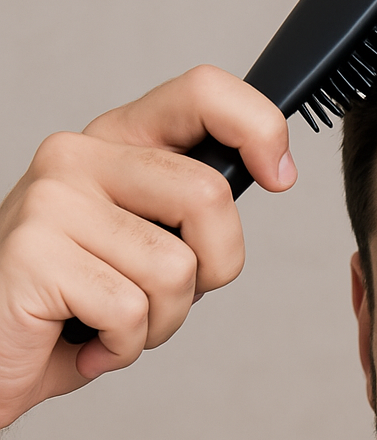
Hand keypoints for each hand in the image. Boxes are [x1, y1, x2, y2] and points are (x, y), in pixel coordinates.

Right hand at [0, 65, 296, 428]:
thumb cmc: (82, 303)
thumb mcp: (151, 243)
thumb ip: (194, 210)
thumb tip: (270, 172)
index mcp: (117, 143)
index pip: (202, 93)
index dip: (259, 127)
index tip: (279, 176)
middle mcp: (80, 156)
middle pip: (210, 197)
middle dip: (214, 269)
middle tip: (166, 296)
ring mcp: (52, 199)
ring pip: (178, 269)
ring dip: (163, 320)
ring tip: (114, 321)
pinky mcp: (34, 252)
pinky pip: (131, 312)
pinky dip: (124, 346)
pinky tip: (88, 341)